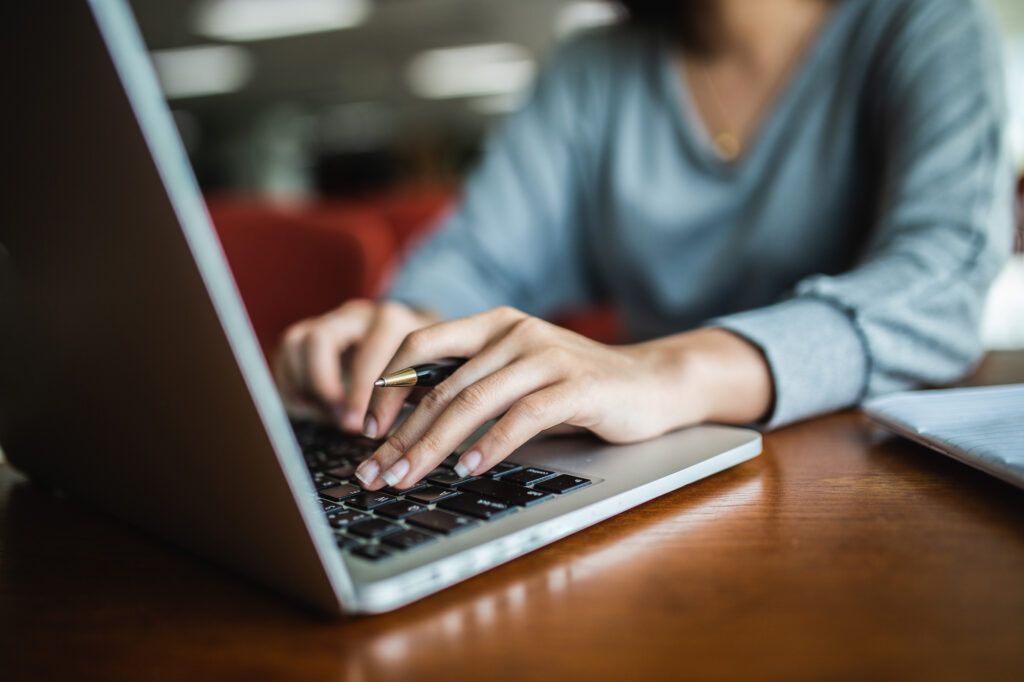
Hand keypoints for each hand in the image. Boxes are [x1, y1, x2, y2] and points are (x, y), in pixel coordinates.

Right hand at [274, 299, 436, 431]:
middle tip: (338, 418)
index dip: (359, 393)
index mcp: (390, 321)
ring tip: (325, 413)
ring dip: (304, 384)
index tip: (359, 425)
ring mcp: (332, 320)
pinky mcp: (313, 332)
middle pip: (319, 340)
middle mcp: (357, 315)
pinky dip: (292, 383)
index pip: (368, 353)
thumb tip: (393, 436)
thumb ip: (412, 397)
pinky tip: (313, 406)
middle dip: (323, 386)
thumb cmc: (424, 366)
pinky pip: (287, 352)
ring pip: (297, 343)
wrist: (419, 338)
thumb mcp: (427, 377)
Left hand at [353, 306, 772, 489]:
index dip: (386, 386)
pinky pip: (521, 417)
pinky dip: (489, 446)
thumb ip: (473, 384)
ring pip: (473, 402)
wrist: (650, 383)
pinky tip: (467, 470)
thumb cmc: (576, 386)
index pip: (420, 343)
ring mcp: (545, 355)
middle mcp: (514, 331)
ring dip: (433, 447)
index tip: (366, 431)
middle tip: (375, 473)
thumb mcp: (517, 374)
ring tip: (408, 479)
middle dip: (402, 435)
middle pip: (441, 386)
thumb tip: (408, 426)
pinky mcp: (575, 384)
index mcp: (492, 324)